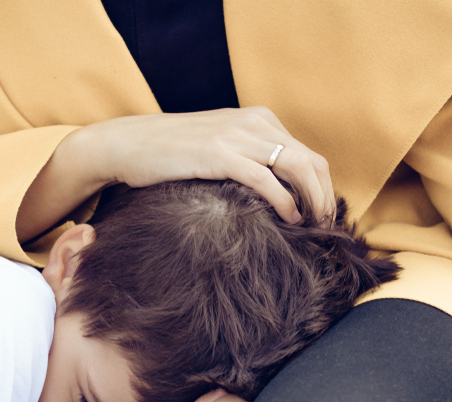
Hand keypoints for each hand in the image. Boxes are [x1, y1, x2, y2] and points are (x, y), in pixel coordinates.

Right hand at [72, 107, 334, 222]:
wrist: (126, 144)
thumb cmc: (167, 155)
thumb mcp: (216, 149)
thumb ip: (245, 160)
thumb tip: (271, 194)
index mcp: (257, 120)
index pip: (307, 155)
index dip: (321, 190)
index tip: (320, 220)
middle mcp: (253, 123)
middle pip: (311, 161)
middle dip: (324, 198)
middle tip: (325, 231)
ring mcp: (236, 136)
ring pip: (297, 167)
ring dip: (312, 201)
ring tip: (312, 229)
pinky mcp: (219, 154)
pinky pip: (266, 179)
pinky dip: (284, 201)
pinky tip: (288, 220)